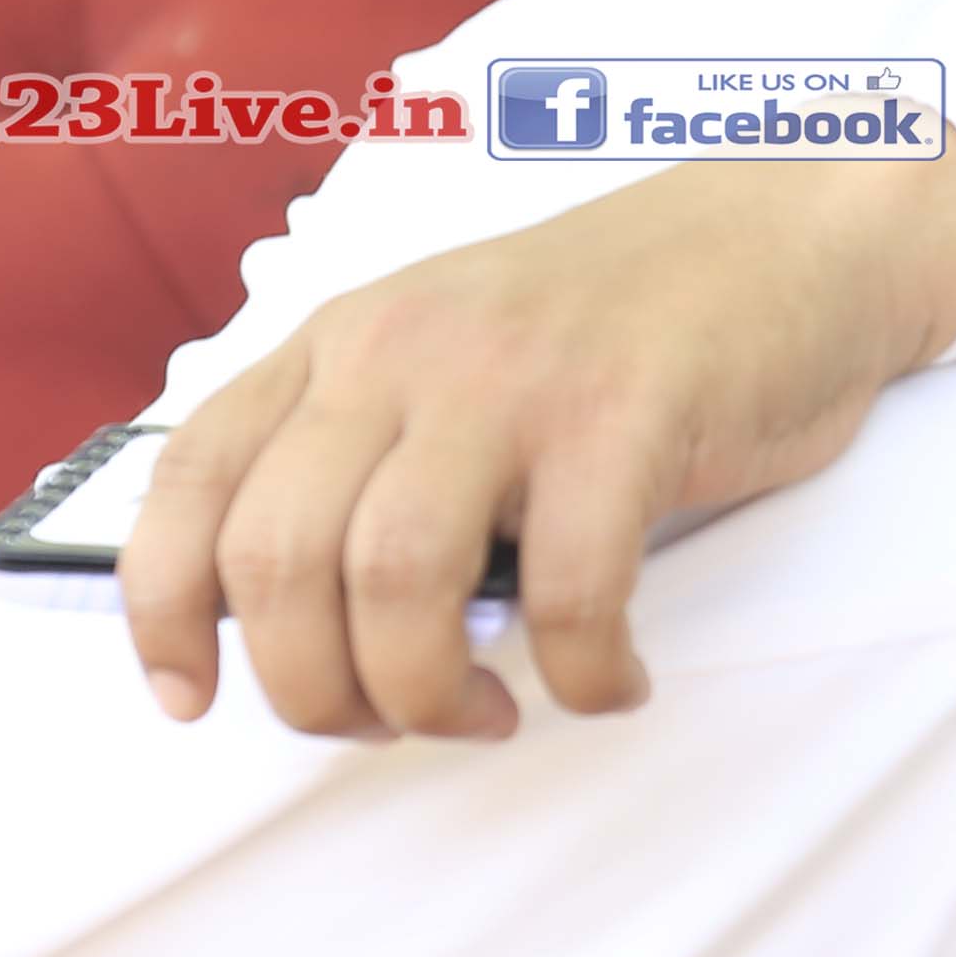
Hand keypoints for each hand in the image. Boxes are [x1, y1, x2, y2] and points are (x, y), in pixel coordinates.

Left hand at [119, 134, 955, 740]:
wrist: (791, 232)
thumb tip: (290, 628)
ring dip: (427, 695)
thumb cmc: (621, 328)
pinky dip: (582, 673)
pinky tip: (612, 680)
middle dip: (317, 691)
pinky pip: (569, 591)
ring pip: (394, 583)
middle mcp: (402, 349)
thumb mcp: (453, 358)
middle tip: (392, 723)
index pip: (192, 479)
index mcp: (342, 340)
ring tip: (488, 713)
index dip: (164, 611)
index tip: (191, 701)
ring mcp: (512, 376)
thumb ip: (367, 458)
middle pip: (281, 561)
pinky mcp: (626, 414)